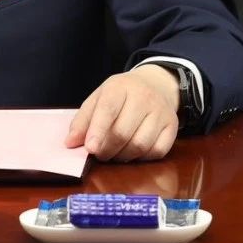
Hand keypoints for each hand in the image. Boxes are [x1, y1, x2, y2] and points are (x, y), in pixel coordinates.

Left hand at [65, 65, 180, 160]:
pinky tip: (133, 152)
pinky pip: (157, 152)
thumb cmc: (121, 95)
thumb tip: (70, 143)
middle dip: (107, 150)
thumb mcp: (99, 98)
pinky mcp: (172, 126)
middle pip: (123, 132)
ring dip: (122, 156)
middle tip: (99, 154)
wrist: (156, 85)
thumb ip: (82, 120)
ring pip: (140, 145)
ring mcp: (161, 112)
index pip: (108, 109)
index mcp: (120, 86)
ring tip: (114, 153)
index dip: (97, 131)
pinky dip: (141, 158)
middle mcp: (144, 97)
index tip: (90, 148)